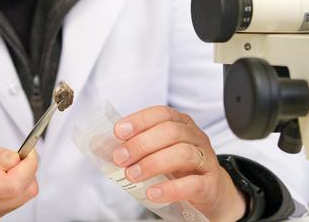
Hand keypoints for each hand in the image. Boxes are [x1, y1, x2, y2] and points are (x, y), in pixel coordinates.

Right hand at [0, 131, 37, 220]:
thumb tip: (16, 159)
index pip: (15, 184)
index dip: (28, 165)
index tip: (26, 150)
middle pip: (24, 193)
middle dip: (27, 170)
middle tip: (12, 154)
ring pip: (23, 197)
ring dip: (20, 176)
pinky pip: (14, 199)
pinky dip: (14, 183)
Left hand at [112, 106, 245, 221]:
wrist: (210, 193)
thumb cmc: (178, 170)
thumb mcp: (155, 154)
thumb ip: (129, 148)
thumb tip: (98, 145)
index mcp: (181, 124)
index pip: (161, 113)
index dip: (139, 120)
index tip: (118, 132)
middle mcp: (195, 137)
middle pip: (170, 132)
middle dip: (141, 144)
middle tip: (120, 158)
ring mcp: (206, 160)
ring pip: (183, 153)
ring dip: (152, 163)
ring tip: (132, 175)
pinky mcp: (210, 185)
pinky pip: (193, 184)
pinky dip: (170, 188)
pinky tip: (153, 192)